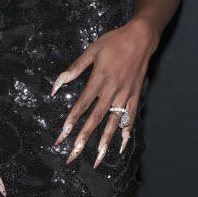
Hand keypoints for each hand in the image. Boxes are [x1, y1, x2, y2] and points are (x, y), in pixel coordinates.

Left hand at [50, 17, 157, 165]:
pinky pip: (130, 117)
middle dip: (83, 138)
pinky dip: (126, 132)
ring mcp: (126, 94)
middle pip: (96, 119)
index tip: (62, 136)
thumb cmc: (114, 41)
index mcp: (100, 78)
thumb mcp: (92, 50)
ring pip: (114, 122)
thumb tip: (56, 86)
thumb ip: (74, 69)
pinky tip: (120, 145)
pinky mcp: (135, 95)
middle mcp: (113, 89)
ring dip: (105, 142)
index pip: (82, 105)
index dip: (71, 122)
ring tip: (98, 159)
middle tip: (73, 155)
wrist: (142, 37)